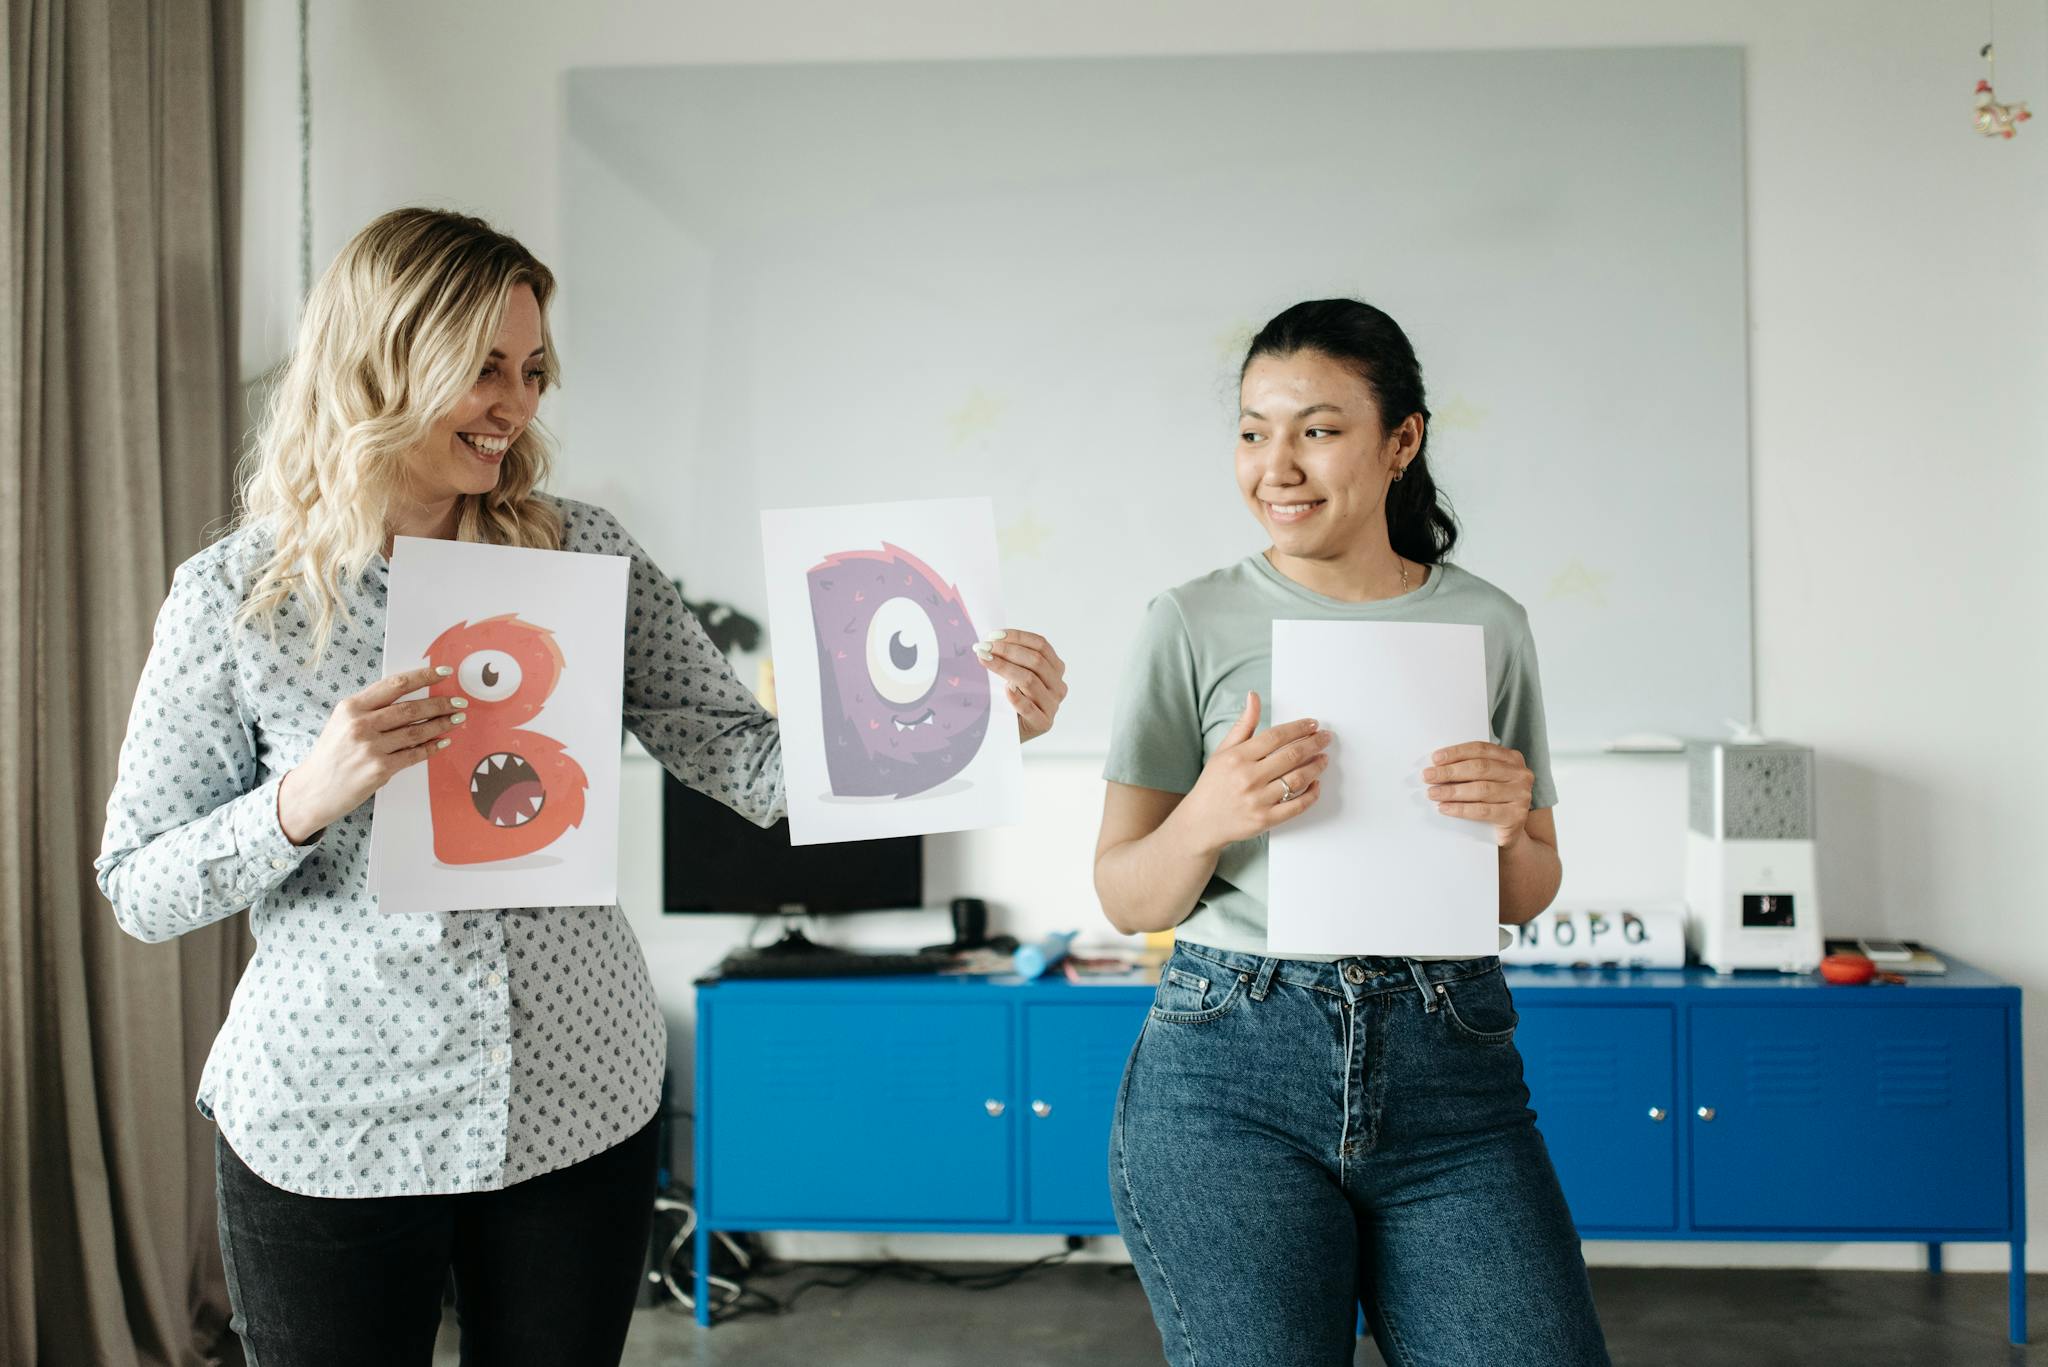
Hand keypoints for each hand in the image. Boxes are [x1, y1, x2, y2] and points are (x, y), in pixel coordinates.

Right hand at [275, 663, 470, 844]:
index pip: (394, 685)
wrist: (314, 790)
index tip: (444, 672)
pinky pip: (414, 754)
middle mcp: (360, 725)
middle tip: (459, 702)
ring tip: (457, 719)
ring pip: (416, 731)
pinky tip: (443, 741)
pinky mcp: (380, 769)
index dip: (423, 676)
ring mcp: (371, 748)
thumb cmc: (331, 754)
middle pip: (410, 709)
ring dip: (441, 724)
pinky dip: (432, 747)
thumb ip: (371, 709)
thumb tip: (410, 697)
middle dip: (440, 704)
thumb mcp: (342, 722)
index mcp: (351, 707)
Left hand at [973, 629, 1067, 742]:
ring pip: (1030, 680)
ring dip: (1004, 668)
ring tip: (984, 661)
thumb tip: (991, 640)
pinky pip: (1028, 707)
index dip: (1017, 637)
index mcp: (1055, 669)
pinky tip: (1004, 690)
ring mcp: (1053, 706)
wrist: (1010, 732)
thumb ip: (1012, 658)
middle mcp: (1058, 686)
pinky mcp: (1043, 723)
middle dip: (1007, 650)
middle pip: (1036, 661)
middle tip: (984, 647)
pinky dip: (1015, 697)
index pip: (1041, 645)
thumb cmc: (1011, 700)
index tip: (993, 635)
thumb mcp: (1015, 675)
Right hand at [1171, 691, 1330, 855]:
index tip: (1312, 724)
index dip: (1298, 728)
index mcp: (1238, 757)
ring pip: (1297, 779)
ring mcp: (1258, 800)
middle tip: (1326, 737)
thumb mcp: (1223, 750)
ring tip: (1324, 758)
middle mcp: (1248, 777)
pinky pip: (1296, 806)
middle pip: (1291, 755)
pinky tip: (1316, 784)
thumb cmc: (1213, 784)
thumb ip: (1243, 724)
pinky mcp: (1266, 820)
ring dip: (1316, 767)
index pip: (1276, 736)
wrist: (1202, 822)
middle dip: (1314, 743)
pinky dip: (1311, 794)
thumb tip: (1254, 697)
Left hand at [1423, 741, 1534, 847]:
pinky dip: (1460, 809)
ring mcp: (1521, 795)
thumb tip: (1436, 766)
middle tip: (1428, 776)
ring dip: (1452, 791)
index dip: (1456, 752)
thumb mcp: (1484, 780)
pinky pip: (1483, 811)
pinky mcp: (1516, 815)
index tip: (1435, 758)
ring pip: (1481, 789)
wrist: (1508, 832)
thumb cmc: (1492, 802)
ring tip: (1433, 793)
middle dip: (1450, 772)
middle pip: (1480, 768)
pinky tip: (1445, 808)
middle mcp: (1520, 774)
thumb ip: (1469, 769)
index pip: (1481, 750)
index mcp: (1512, 758)